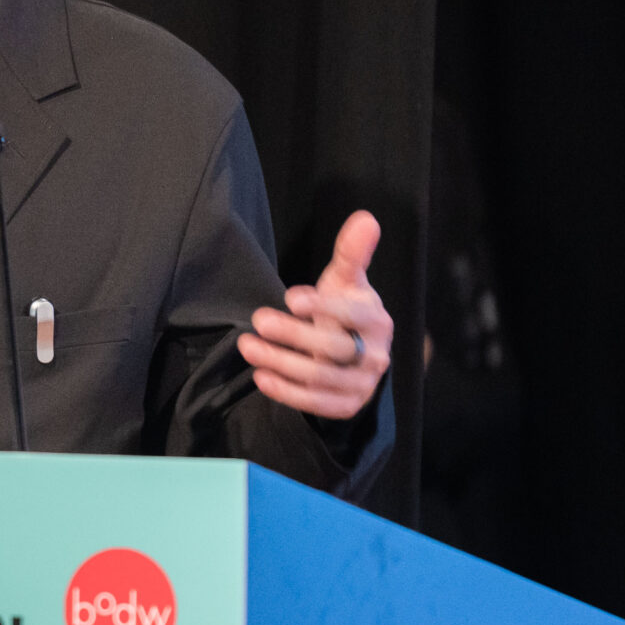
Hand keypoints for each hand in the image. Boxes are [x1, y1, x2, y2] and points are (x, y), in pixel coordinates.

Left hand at [238, 209, 392, 420]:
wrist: (356, 356)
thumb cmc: (344, 311)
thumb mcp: (346, 281)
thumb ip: (352, 253)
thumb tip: (365, 218)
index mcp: (376, 320)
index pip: (351, 314)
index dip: (322, 306)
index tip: (290, 298)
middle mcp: (375, 355)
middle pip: (332, 347)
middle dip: (292, 334)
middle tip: (257, 320)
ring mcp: (362, 384)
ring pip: (320, 377)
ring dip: (281, 363)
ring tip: (247, 346)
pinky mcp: (347, 406)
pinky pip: (317, 404)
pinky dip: (287, 393)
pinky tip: (261, 377)